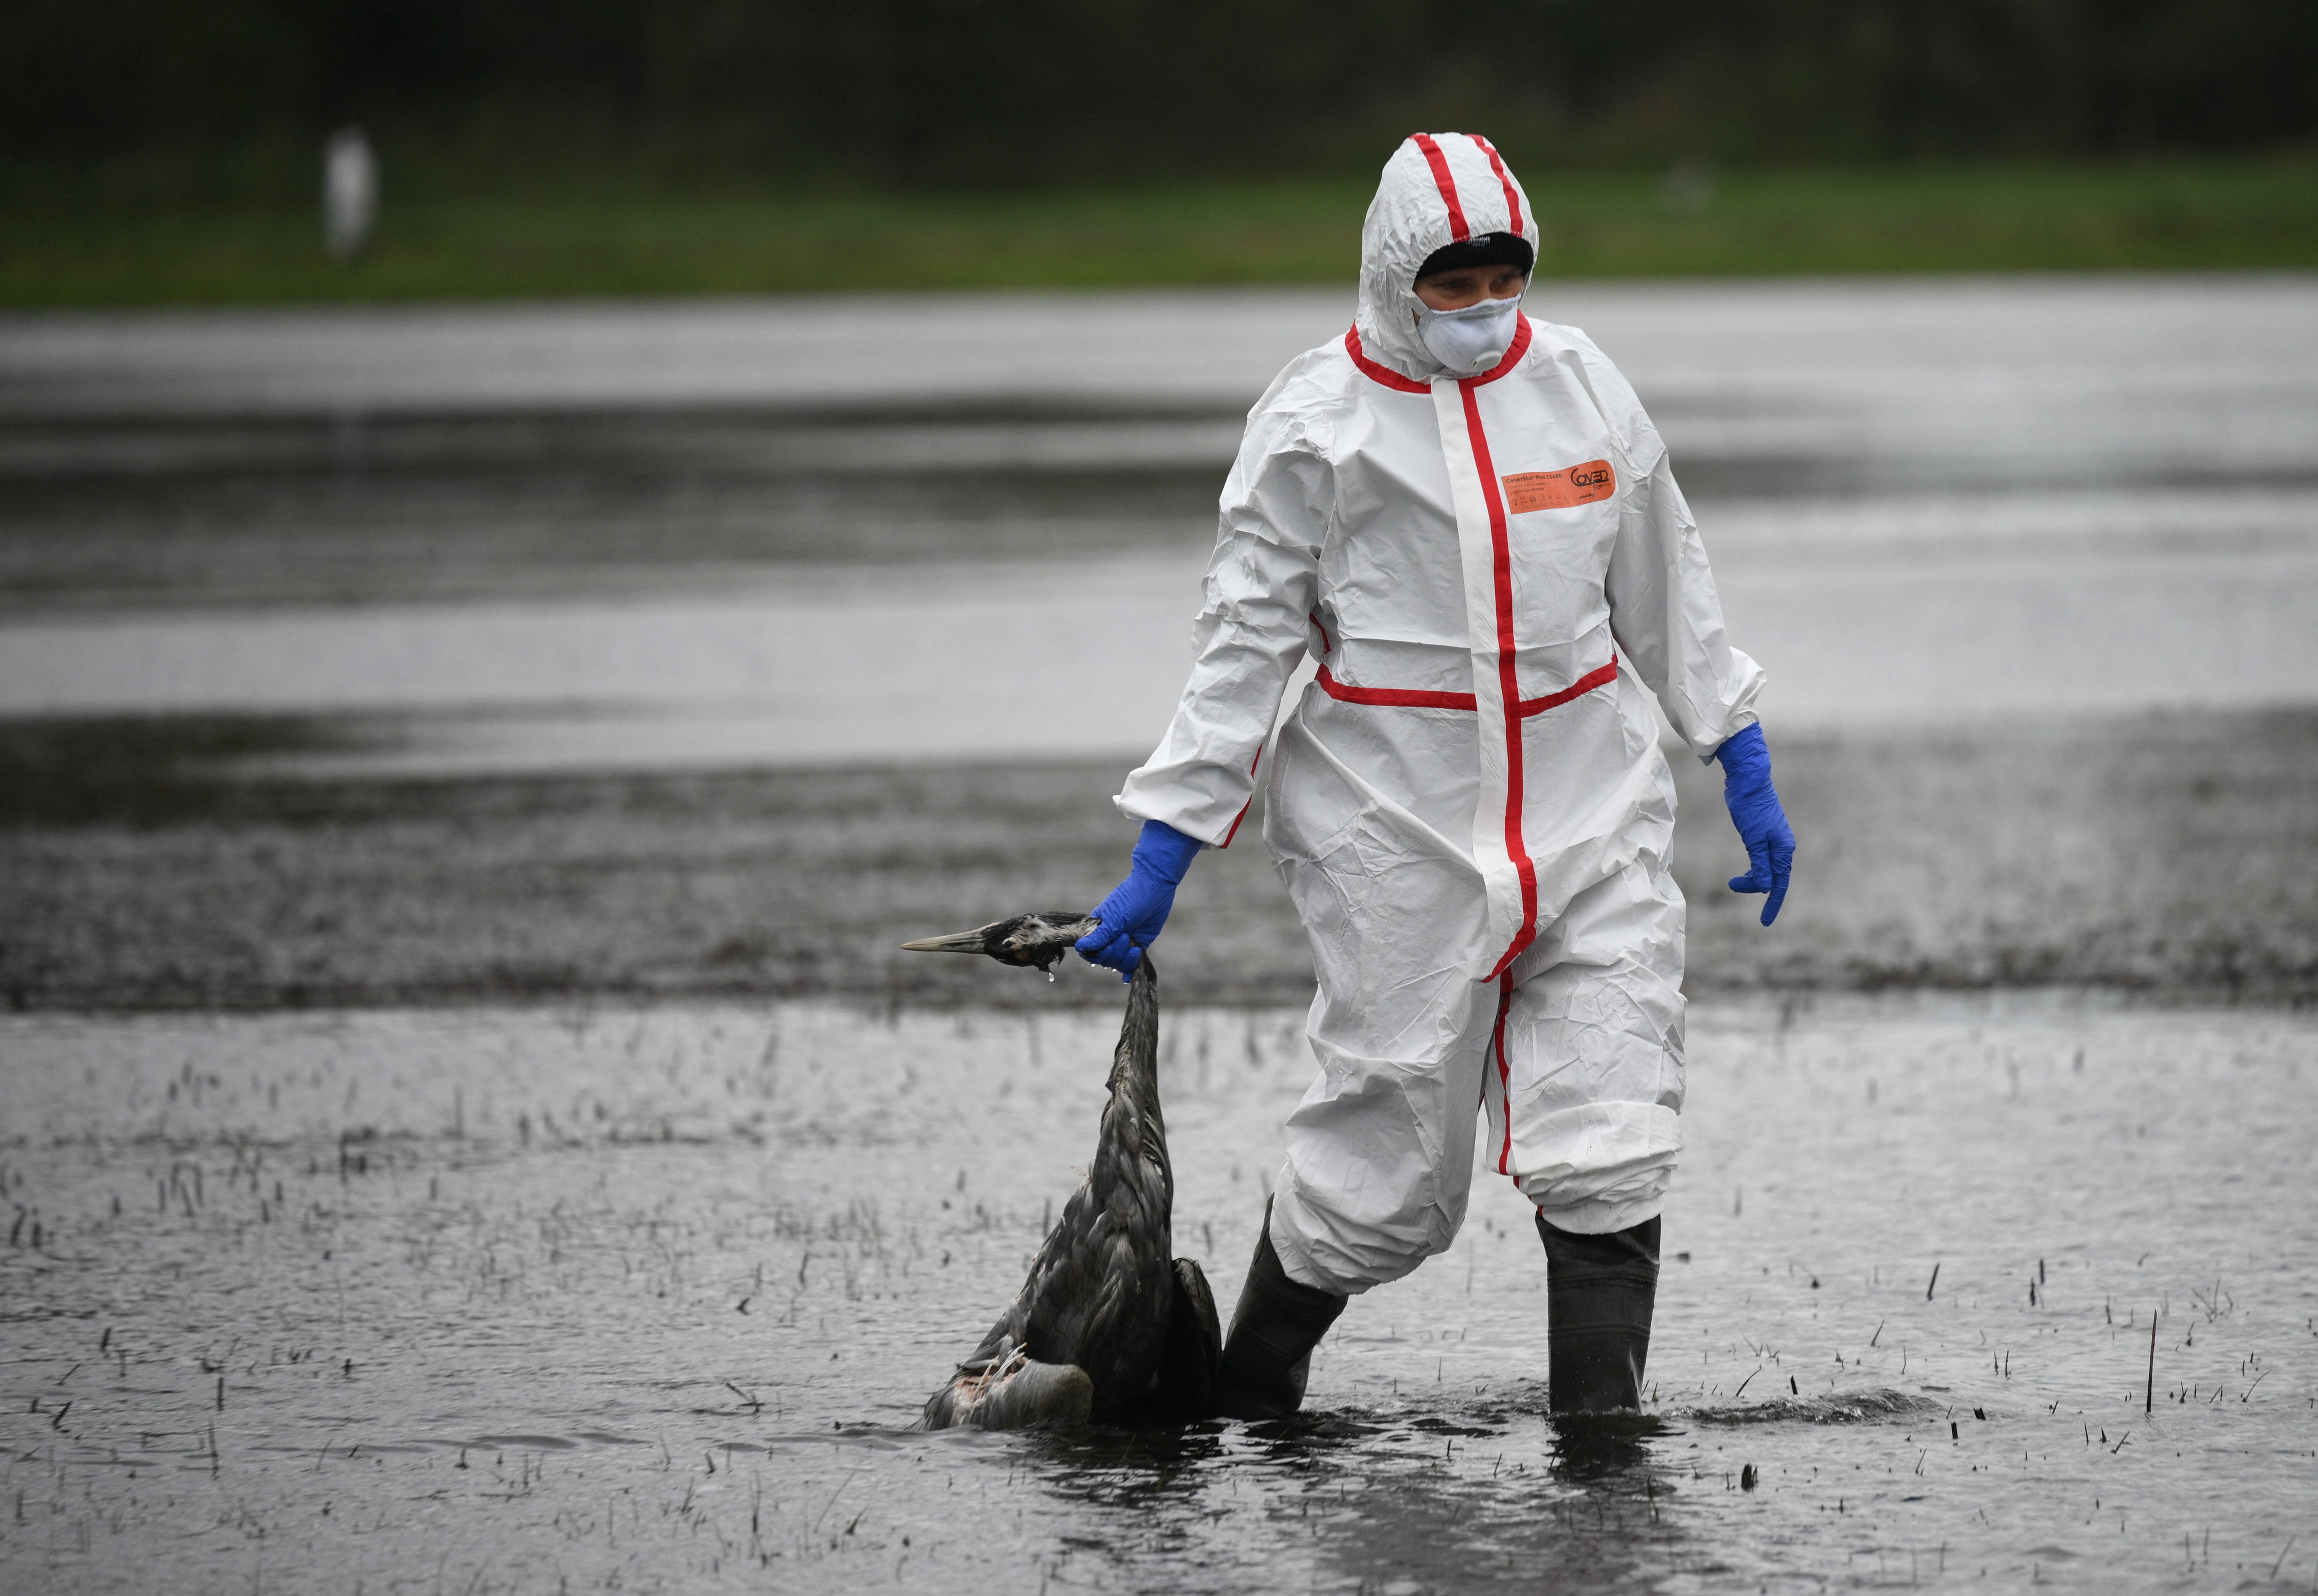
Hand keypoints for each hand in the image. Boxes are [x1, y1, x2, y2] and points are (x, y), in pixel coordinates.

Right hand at [1076, 820, 1203, 979]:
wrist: (1155, 888)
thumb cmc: (1131, 898)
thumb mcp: (1115, 918)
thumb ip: (1100, 936)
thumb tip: (1081, 948)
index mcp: (1098, 928)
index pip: (1090, 951)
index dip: (1098, 953)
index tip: (1108, 944)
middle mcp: (1109, 936)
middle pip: (1104, 959)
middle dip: (1115, 953)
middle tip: (1126, 937)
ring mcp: (1123, 941)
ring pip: (1118, 962)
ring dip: (1125, 959)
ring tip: (1134, 945)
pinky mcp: (1138, 943)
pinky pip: (1131, 962)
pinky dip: (1129, 971)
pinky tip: (1128, 978)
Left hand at [1714, 724, 1793, 926]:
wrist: (1747, 780)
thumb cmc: (1750, 808)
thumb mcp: (1754, 840)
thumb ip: (1761, 865)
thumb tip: (1768, 888)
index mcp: (1783, 850)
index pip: (1780, 885)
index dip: (1772, 904)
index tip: (1764, 923)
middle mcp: (1783, 846)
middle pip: (1774, 878)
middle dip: (1757, 888)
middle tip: (1733, 885)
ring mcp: (1774, 840)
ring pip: (1767, 869)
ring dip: (1753, 879)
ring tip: (1734, 882)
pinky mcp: (1764, 834)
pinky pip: (1762, 859)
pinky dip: (1754, 868)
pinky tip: (1744, 872)